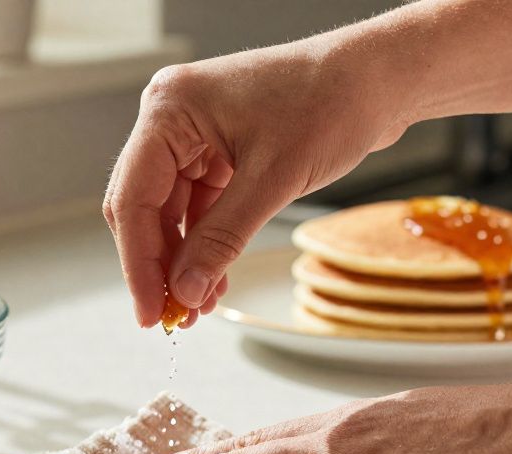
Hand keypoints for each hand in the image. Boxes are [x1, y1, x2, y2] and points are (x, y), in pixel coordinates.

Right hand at [101, 32, 411, 328]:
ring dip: (182, 260)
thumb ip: (222, 239)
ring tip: (197, 306)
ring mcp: (194, 134)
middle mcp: (172, 118)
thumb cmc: (331, 103)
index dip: (139, 263)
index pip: (133, 198)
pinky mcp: (218, 149)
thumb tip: (185, 291)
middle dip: (158, 265)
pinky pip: (198, 207)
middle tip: (171, 317)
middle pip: (144, 207)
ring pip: (170, 213)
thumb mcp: (273, 180)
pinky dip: (204, 244)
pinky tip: (213, 280)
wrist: (378, 79)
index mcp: (170, 109)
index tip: (152, 312)